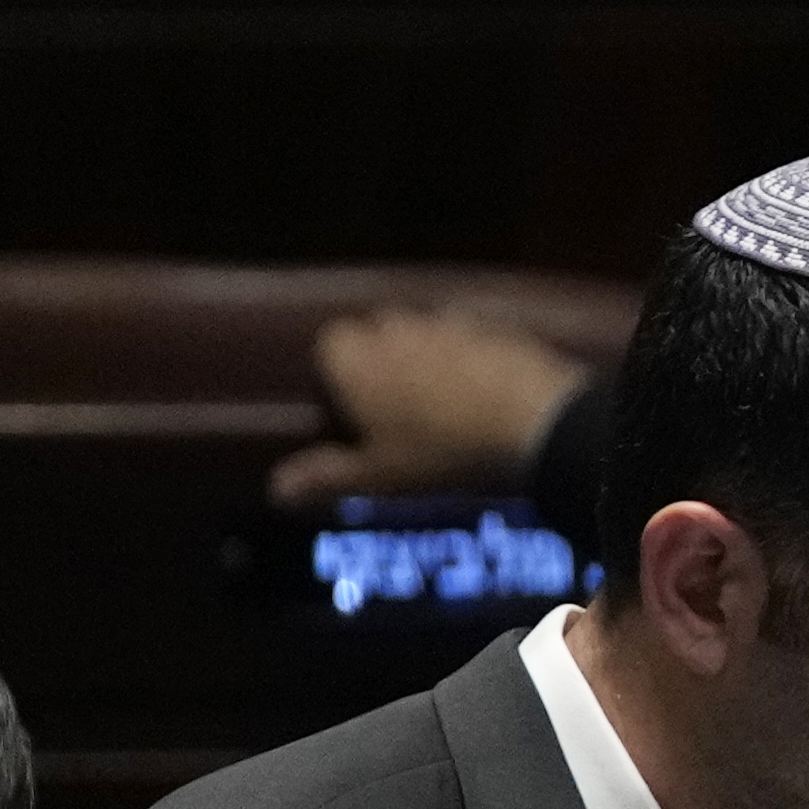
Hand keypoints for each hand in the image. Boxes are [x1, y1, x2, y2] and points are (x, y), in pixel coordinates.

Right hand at [266, 308, 593, 508]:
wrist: (531, 422)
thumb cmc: (442, 453)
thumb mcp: (379, 477)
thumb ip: (326, 476)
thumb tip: (277, 489)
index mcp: (354, 358)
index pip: (327, 350)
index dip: (338, 382)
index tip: (354, 417)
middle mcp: (391, 326)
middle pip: (372, 338)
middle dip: (380, 367)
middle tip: (401, 419)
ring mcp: (441, 319)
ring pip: (420, 335)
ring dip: (425, 361)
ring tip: (447, 412)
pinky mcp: (487, 322)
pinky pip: (466, 337)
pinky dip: (468, 359)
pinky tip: (486, 397)